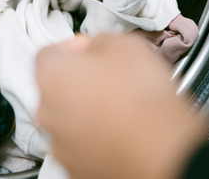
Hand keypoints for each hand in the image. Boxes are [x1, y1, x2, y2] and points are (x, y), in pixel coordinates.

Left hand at [34, 34, 208, 178]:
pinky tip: (124, 132)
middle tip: (111, 77)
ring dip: (89, 111)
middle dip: (81, 80)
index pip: (50, 52)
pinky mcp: (78, 169)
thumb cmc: (141, 97)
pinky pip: (84, 146)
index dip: (74, 47)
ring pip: (70, 120)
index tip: (93, 48)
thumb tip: (97, 47)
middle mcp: (47, 112)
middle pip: (57, 89)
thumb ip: (99, 41)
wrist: (162, 150)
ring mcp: (60, 145)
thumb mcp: (123, 43)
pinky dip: (98, 139)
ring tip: (123, 108)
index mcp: (50, 75)